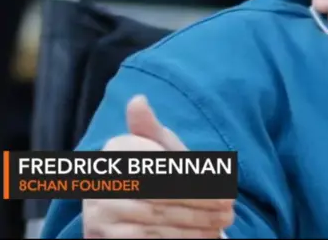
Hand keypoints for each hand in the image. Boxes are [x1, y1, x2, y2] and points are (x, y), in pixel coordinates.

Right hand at [82, 95, 234, 238]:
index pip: (165, 167)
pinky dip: (178, 239)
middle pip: (162, 194)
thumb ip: (151, 127)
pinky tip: (203, 237)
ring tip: (222, 225)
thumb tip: (138, 100)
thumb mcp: (158, 146)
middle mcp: (101, 177)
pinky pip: (144, 238)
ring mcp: (98, 208)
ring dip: (194, 224)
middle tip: (229, 211)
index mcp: (117, 148)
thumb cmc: (153, 169)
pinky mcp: (99, 234)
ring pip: (155, 218)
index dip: (198, 181)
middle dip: (201, 205)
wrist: (124, 205)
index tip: (227, 191)